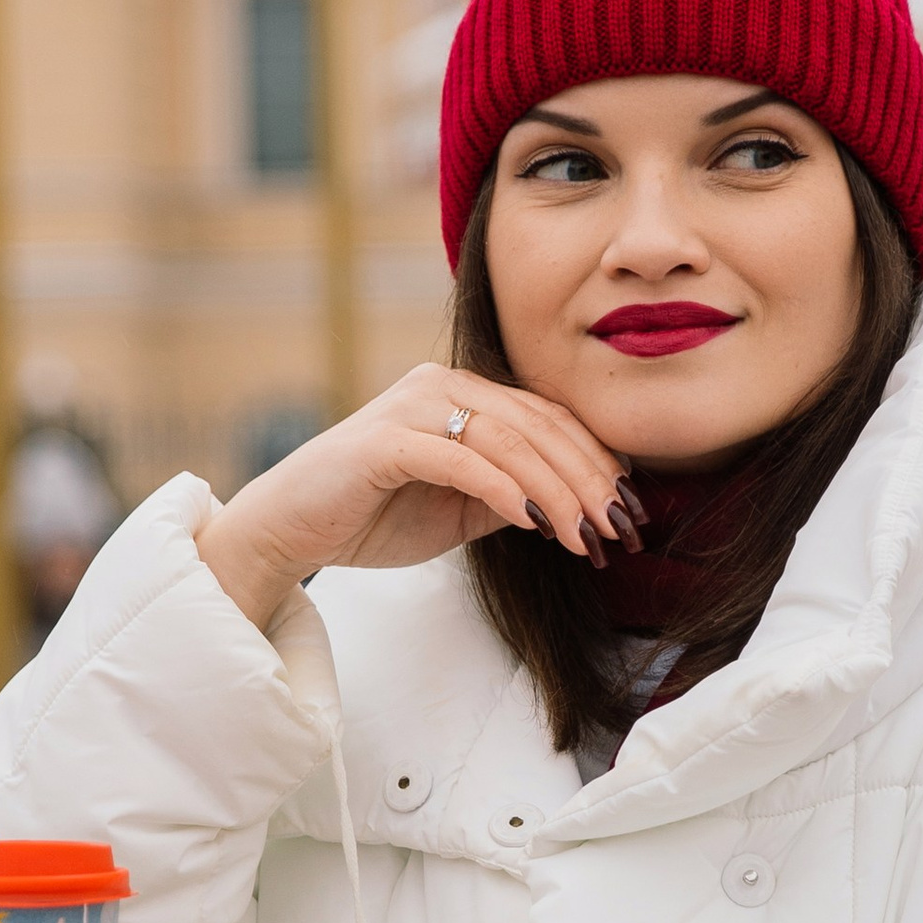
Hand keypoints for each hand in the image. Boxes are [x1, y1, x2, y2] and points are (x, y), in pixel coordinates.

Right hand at [194, 363, 640, 629]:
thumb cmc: (373, 516)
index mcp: (462, 391)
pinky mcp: (386, 440)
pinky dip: (507, 491)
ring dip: (559, 493)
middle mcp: (440, 384)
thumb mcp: (461, 508)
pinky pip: (464, 460)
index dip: (598, 463)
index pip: (549, 419)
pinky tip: (537, 525)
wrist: (289, 530)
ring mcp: (412, 406)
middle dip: (590, 481)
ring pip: (511, 441)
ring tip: (589, 538)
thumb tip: (576, 507)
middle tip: (623, 531)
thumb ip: (512, 494)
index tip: (633, 514)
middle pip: (540, 426)